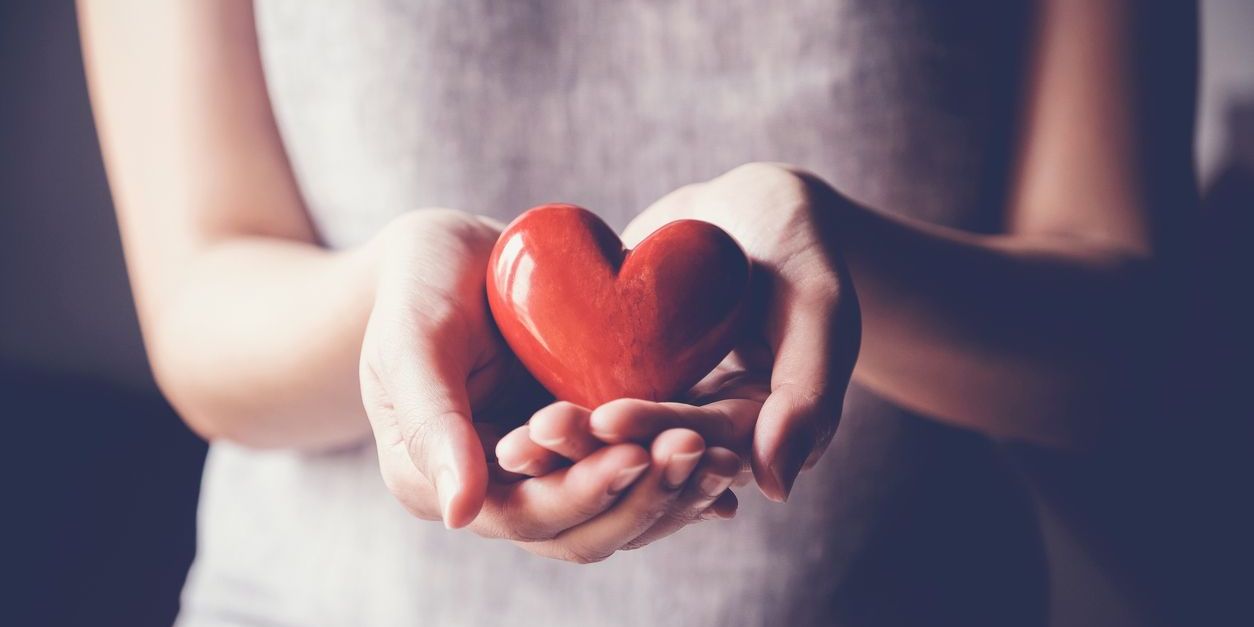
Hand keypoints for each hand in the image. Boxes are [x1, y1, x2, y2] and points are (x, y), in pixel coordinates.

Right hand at [359, 209, 735, 562]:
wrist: (450, 254)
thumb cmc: (416, 285)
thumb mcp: (412, 340)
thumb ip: (430, 421)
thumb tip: (460, 512)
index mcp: (441, 484)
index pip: (525, 516)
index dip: (582, 493)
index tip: (634, 455)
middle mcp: (497, 493)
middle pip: (583, 529)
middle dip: (643, 498)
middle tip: (697, 452)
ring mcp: (545, 472)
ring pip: (618, 509)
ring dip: (673, 493)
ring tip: (725, 458)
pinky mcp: (584, 446)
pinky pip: (635, 471)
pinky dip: (678, 472)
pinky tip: (727, 456)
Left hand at [503, 164, 860, 501]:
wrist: (755, 208)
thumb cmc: (802, 245)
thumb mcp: (820, 306)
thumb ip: (809, 392)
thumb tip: (775, 487)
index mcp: (760, 430)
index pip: (703, 441)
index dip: (655, 430)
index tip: (604, 416)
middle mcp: (707, 430)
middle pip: (649, 449)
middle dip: (595, 447)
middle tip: (537, 432)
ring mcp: (665, 408)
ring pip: (613, 438)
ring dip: (567, 443)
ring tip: (515, 438)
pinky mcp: (628, 381)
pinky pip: (590, 401)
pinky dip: (557, 408)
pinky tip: (512, 412)